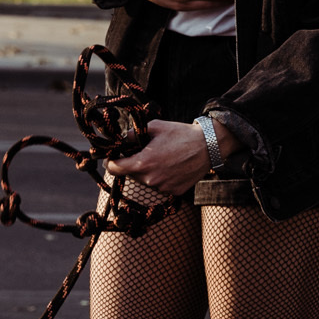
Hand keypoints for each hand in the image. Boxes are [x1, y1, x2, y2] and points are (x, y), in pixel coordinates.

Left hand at [105, 118, 234, 196]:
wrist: (208, 146)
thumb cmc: (181, 134)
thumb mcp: (155, 126)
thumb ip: (134, 133)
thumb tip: (122, 139)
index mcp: (143, 163)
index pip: (114, 169)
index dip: (111, 162)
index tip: (114, 157)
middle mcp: (150, 179)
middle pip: (130, 174)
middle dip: (133, 164)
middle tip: (144, 152)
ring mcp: (162, 188)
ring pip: (146, 181)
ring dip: (148, 172)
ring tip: (163, 158)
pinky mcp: (173, 192)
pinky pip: (160, 186)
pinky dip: (162, 178)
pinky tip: (172, 166)